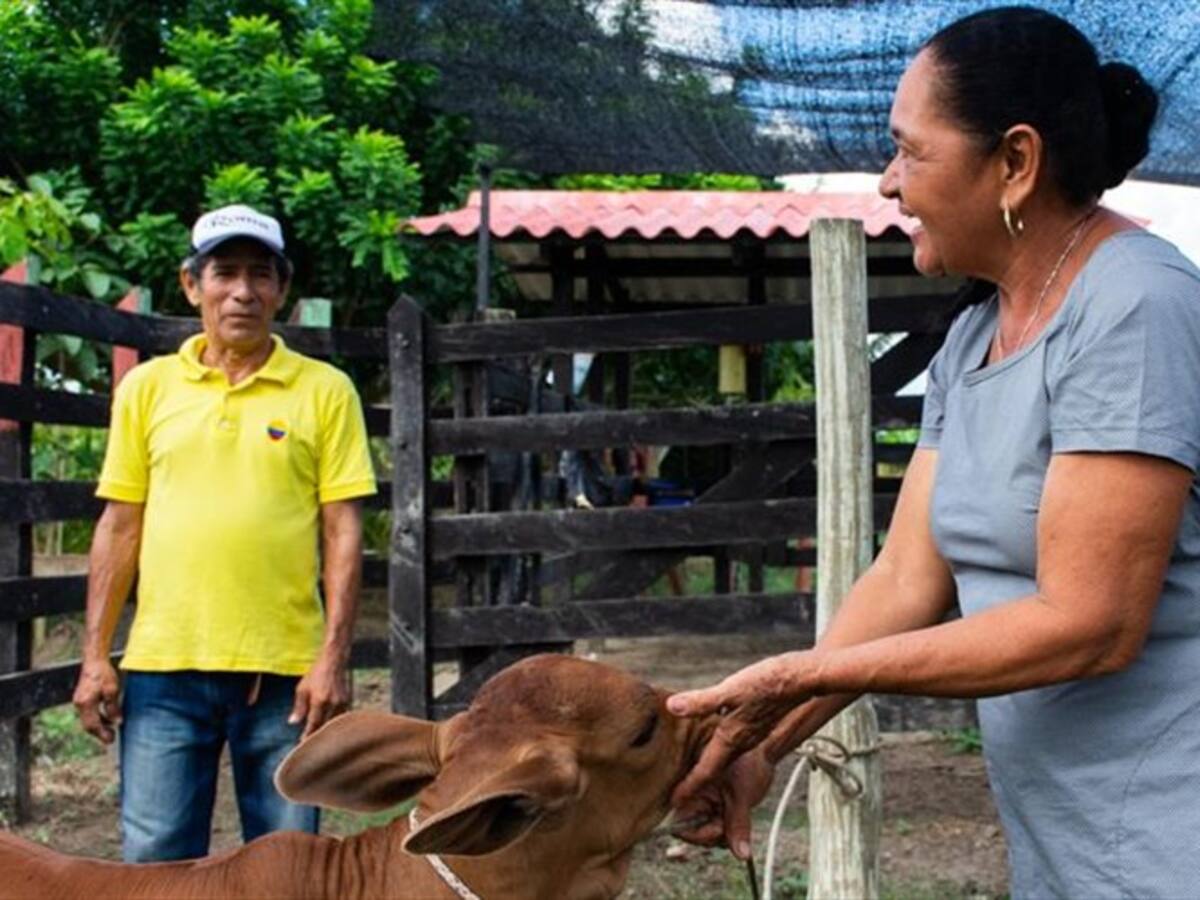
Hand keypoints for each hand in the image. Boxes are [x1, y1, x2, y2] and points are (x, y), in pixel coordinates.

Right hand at [73, 658, 121, 743]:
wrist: (94, 661)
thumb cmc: (103, 674)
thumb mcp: (112, 690)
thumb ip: (113, 707)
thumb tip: (116, 722)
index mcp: (86, 703)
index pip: (93, 724)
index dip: (102, 734)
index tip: (111, 740)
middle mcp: (79, 704)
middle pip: (88, 725)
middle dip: (99, 733)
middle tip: (111, 738)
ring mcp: (78, 701)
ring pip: (87, 720)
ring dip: (98, 726)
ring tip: (110, 730)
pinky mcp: (81, 698)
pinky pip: (87, 713)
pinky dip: (96, 718)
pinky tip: (106, 718)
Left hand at [290, 655, 350, 739]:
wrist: (334, 662)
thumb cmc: (315, 674)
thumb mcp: (302, 689)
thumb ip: (298, 707)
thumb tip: (293, 722)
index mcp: (319, 700)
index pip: (313, 723)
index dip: (308, 735)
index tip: (302, 742)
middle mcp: (332, 703)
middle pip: (324, 726)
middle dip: (316, 734)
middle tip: (309, 741)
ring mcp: (342, 702)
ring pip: (333, 722)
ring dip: (325, 728)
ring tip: (318, 734)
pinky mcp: (348, 701)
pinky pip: (339, 716)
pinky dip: (333, 721)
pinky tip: (328, 722)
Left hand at [668, 651, 815, 804]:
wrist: (806, 678)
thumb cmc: (770, 684)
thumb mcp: (731, 690)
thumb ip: (702, 701)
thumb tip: (672, 706)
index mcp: (732, 739)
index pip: (706, 770)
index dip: (689, 787)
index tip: (674, 802)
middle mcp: (743, 742)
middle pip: (715, 769)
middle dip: (698, 783)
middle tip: (680, 794)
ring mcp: (753, 733)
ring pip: (726, 757)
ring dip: (710, 766)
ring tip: (694, 771)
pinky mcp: (760, 722)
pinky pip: (735, 743)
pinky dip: (721, 747)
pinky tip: (718, 736)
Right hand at [671, 747, 774, 859]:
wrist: (762, 755)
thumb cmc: (749, 766)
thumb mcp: (742, 798)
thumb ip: (738, 827)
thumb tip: (741, 854)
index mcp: (689, 789)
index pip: (678, 823)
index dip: (697, 833)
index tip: (718, 829)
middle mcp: (691, 797)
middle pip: (692, 832)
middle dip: (713, 835)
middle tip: (730, 826)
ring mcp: (702, 803)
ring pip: (704, 832)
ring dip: (721, 834)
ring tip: (736, 821)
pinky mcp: (712, 808)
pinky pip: (713, 827)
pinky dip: (725, 831)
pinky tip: (736, 822)